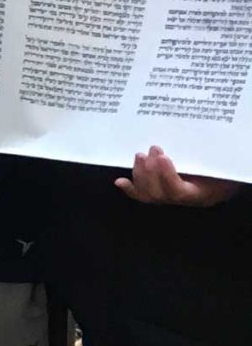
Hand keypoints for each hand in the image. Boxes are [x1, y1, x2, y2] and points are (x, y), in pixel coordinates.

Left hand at [115, 147, 239, 206]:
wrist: (225, 178)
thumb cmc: (224, 171)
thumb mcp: (221, 165)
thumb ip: (211, 160)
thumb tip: (203, 145)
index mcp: (201, 194)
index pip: (178, 192)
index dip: (167, 176)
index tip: (163, 157)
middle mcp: (184, 199)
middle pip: (160, 194)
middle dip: (151, 171)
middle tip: (153, 149)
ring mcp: (171, 197)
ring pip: (150, 194)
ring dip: (141, 174)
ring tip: (140, 155)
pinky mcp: (161, 191)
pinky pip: (144, 195)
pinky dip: (131, 188)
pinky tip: (120, 182)